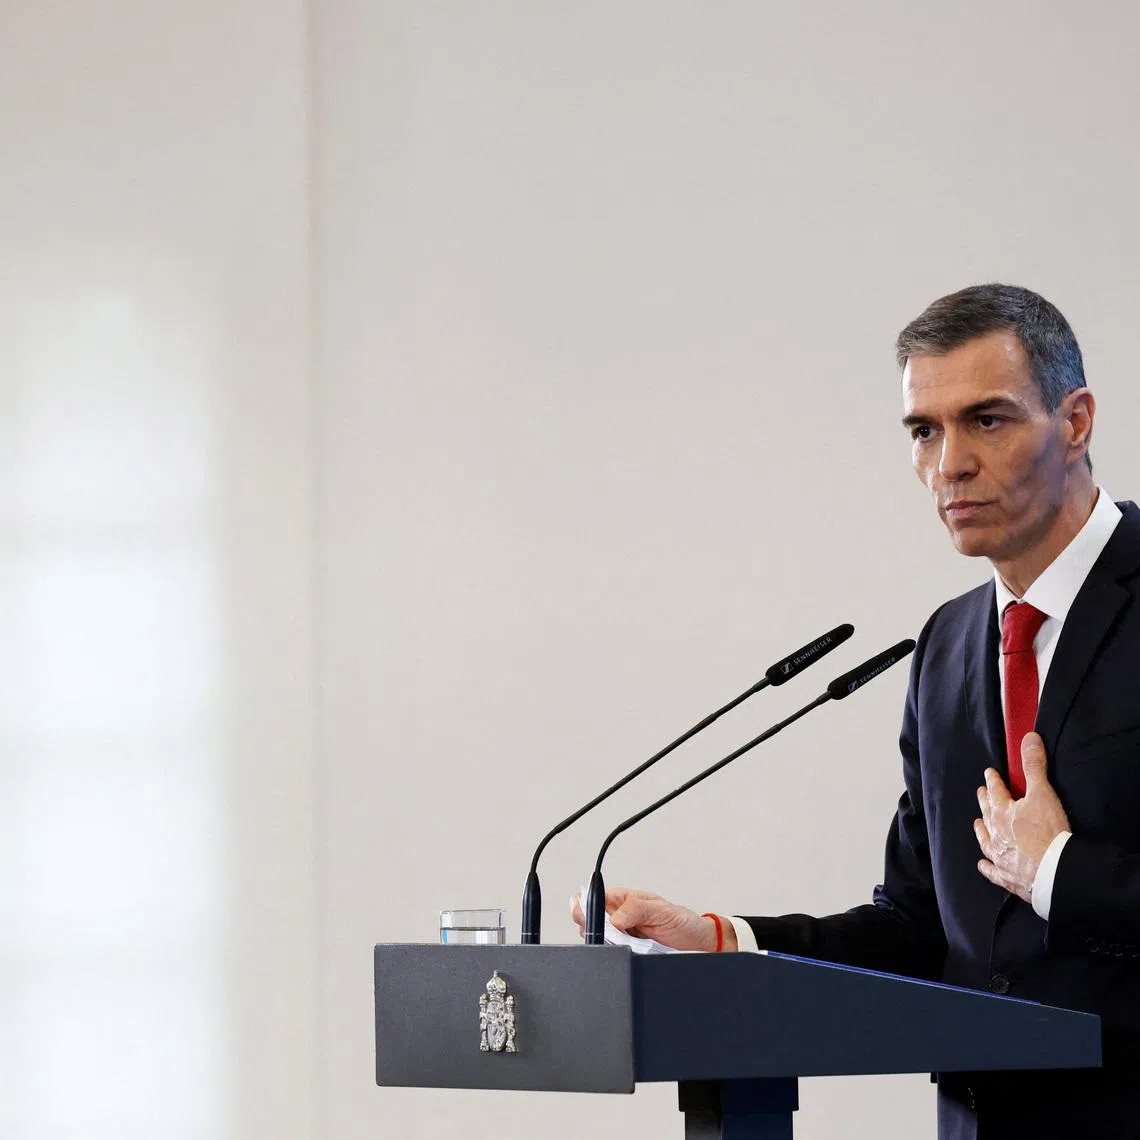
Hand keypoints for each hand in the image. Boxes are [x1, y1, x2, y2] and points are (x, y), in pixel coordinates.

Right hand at [569, 886, 736, 950]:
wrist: (699, 946)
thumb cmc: (683, 923)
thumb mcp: (662, 910)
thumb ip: (637, 909)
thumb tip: (615, 918)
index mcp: (622, 901)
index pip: (592, 899)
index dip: (583, 905)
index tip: (585, 914)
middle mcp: (618, 919)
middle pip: (589, 923)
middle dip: (592, 930)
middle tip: (611, 934)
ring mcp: (622, 939)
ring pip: (598, 943)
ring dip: (606, 946)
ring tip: (627, 945)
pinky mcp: (627, 956)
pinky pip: (612, 958)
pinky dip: (615, 959)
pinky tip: (628, 956)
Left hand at [974, 732, 1069, 903]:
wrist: (1053, 872)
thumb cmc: (1048, 832)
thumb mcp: (1043, 794)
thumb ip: (1034, 766)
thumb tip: (1029, 738)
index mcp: (1003, 813)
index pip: (995, 791)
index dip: (992, 781)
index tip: (988, 774)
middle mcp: (997, 834)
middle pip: (988, 814)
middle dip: (984, 802)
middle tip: (980, 793)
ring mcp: (1000, 857)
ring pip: (986, 841)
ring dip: (982, 831)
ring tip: (977, 824)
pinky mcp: (1008, 877)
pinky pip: (992, 871)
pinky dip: (987, 867)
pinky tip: (982, 865)